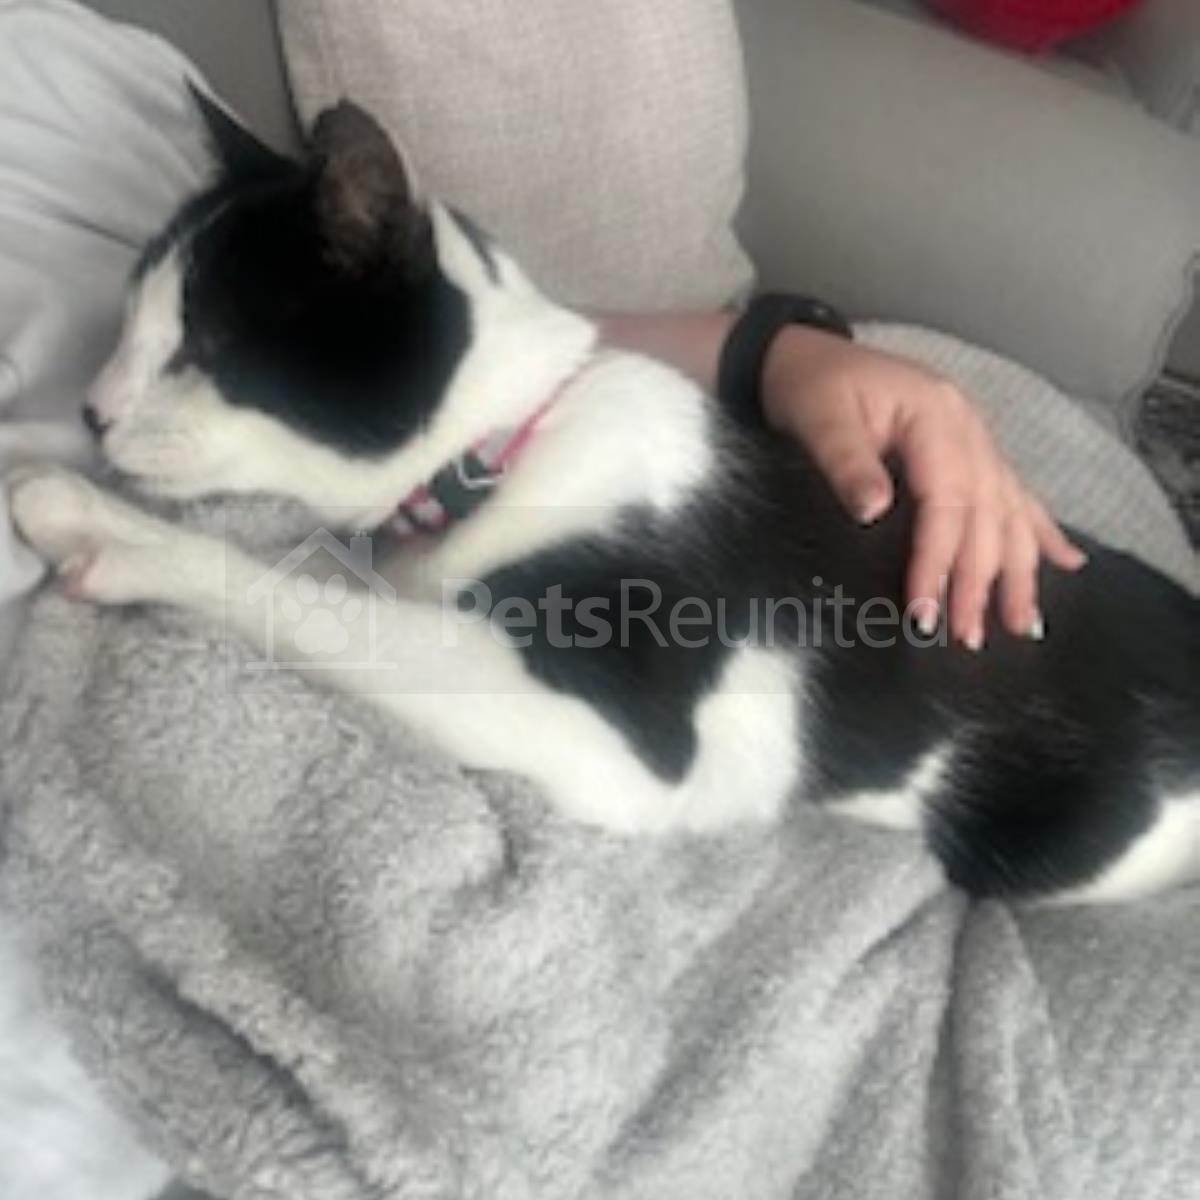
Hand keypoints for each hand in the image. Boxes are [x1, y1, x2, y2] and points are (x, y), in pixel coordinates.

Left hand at [761, 327, 1086, 647]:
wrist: (801, 354)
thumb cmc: (809, 384)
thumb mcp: (820, 418)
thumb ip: (847, 464)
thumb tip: (874, 511)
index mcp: (935, 416)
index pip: (947, 502)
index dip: (938, 560)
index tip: (925, 610)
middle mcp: (966, 427)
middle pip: (986, 513)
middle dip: (982, 580)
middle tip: (971, 636)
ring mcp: (972, 437)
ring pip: (1009, 510)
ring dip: (1019, 569)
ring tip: (1024, 623)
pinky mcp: (964, 450)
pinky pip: (1013, 492)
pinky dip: (1039, 529)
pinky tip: (1068, 561)